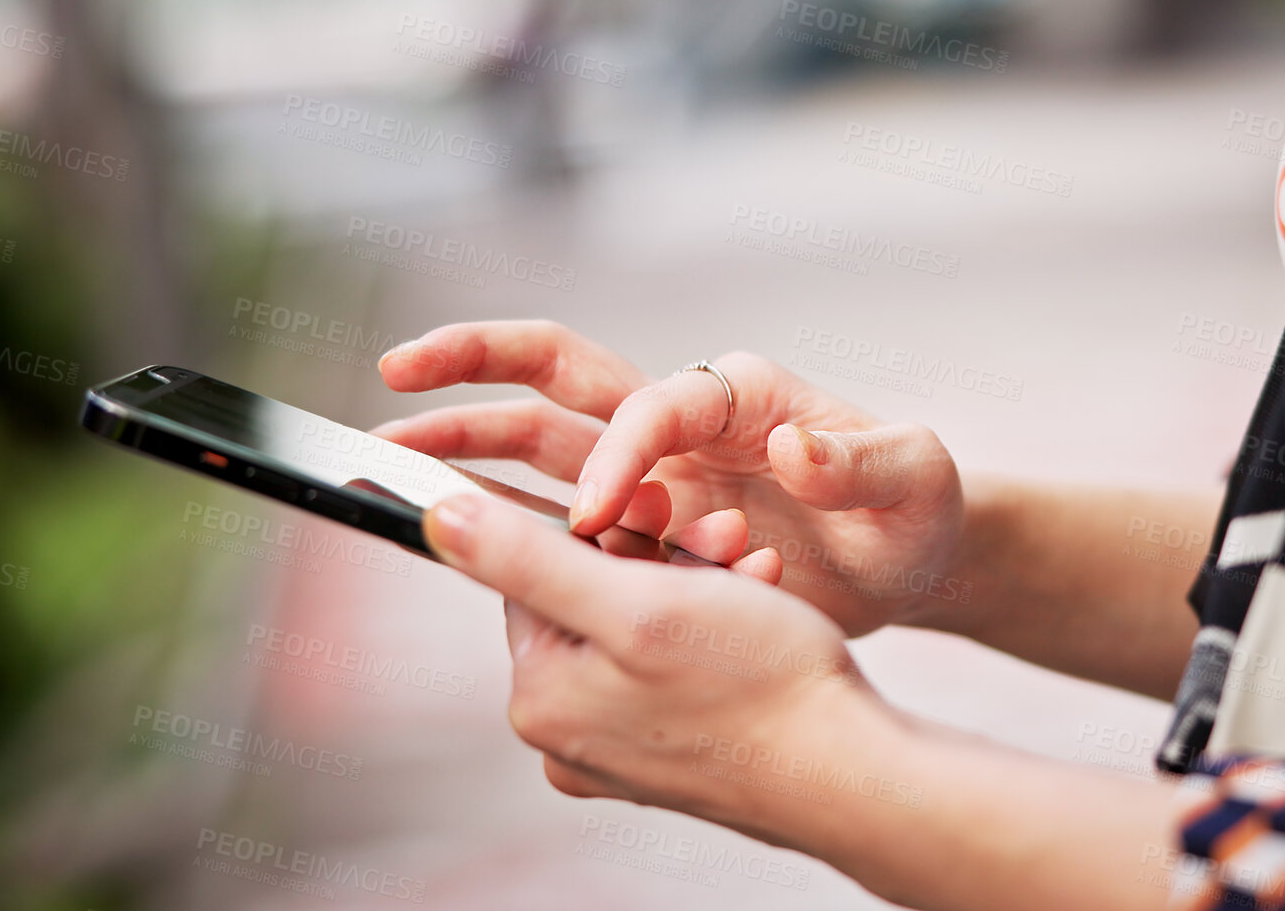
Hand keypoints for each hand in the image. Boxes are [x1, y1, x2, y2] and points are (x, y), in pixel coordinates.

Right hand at [375, 320, 964, 634]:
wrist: (912, 561)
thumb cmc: (919, 506)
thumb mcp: (917, 478)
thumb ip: (865, 462)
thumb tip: (794, 442)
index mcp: (739, 393)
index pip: (653, 404)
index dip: (617, 456)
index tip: (597, 522)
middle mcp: (682, 421)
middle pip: (563, 379)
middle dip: (479, 369)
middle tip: (397, 373)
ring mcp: (656, 472)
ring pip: (540, 446)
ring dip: (466, 444)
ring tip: (389, 454)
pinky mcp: (646, 525)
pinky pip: (560, 518)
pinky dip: (510, 523)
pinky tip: (452, 536)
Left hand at [422, 489, 897, 835]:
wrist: (849, 771)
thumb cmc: (760, 683)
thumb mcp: (638, 600)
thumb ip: (526, 557)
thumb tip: (435, 517)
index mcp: (541, 697)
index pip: (534, 572)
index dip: (607, 528)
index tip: (665, 513)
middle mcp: (567, 735)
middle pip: (592, 598)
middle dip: (663, 555)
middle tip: (728, 536)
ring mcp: (618, 753)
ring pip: (642, 627)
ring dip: (700, 582)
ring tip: (756, 571)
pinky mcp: (669, 759)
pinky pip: (673, 669)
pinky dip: (716, 630)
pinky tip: (762, 611)